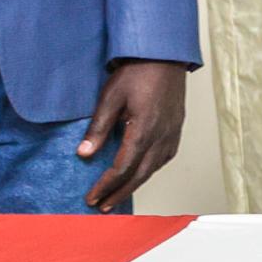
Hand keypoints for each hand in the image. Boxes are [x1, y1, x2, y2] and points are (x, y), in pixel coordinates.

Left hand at [76, 61, 188, 211]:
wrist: (165, 54)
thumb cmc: (137, 71)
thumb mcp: (110, 97)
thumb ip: (98, 128)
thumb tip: (85, 154)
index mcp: (144, 130)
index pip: (122, 168)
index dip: (106, 185)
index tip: (91, 197)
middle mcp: (162, 136)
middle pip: (140, 175)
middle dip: (120, 193)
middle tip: (103, 206)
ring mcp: (172, 133)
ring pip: (154, 168)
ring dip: (135, 184)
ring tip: (119, 195)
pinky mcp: (176, 128)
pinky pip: (165, 158)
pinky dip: (150, 170)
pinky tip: (142, 172)